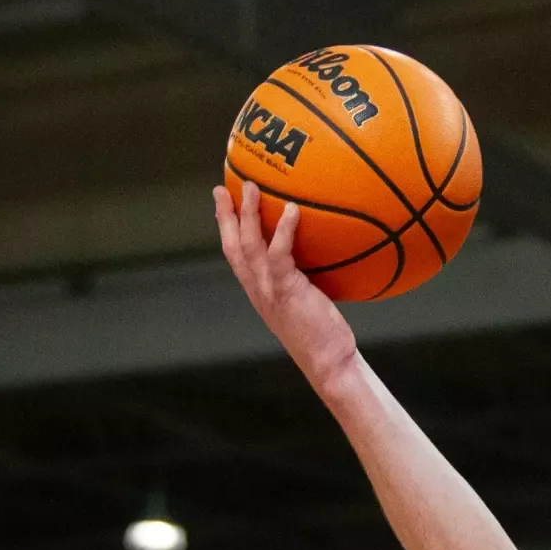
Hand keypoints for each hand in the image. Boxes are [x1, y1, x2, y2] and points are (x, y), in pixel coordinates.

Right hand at [213, 182, 359, 391]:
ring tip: (251, 186)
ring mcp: (268, 290)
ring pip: (249, 244)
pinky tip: (293, 209)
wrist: (328, 363)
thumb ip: (306, 284)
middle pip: (232, 246)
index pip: (236, 257)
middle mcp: (258, 289)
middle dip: (225, 216)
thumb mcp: (309, 306)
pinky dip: (284, 230)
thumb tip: (324, 261)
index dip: (227, 232)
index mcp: (259, 292)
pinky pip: (280, 254)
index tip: (223, 208)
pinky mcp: (285, 290)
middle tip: (222, 188)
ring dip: (248, 213)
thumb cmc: (325, 337)